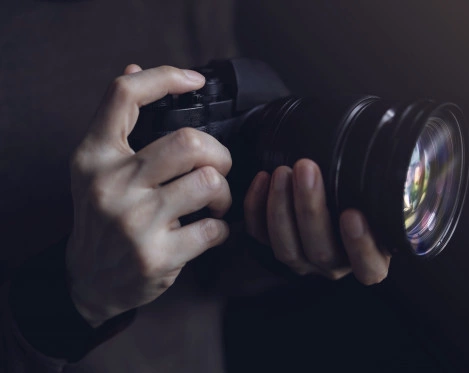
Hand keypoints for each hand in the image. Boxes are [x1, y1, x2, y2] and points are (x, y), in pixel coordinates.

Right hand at [66, 64, 231, 327]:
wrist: (90, 281)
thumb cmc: (102, 218)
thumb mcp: (95, 168)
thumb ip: (117, 122)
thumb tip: (135, 66)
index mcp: (94, 156)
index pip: (124, 95)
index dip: (165, 77)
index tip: (195, 80)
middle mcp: (111, 184)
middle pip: (189, 142)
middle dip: (219, 154)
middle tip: (217, 169)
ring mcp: (134, 222)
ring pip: (209, 183)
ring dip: (223, 193)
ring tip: (214, 203)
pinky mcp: (157, 256)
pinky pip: (215, 229)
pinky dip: (222, 230)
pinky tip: (209, 231)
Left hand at [243, 159, 390, 284]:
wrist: (334, 193)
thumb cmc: (365, 196)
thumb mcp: (385, 197)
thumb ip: (393, 191)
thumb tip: (412, 167)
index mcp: (369, 260)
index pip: (369, 267)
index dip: (360, 246)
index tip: (353, 214)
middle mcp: (334, 265)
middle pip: (320, 250)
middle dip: (310, 208)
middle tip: (307, 169)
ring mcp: (303, 259)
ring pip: (286, 247)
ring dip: (281, 207)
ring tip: (282, 172)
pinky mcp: (275, 245)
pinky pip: (259, 236)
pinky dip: (256, 208)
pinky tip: (262, 179)